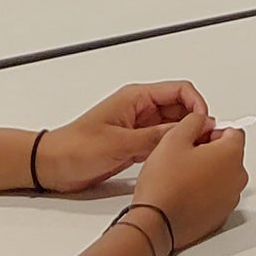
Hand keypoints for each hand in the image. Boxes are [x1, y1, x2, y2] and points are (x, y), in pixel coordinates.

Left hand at [36, 82, 209, 192]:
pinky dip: (172, 148)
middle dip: (195, 121)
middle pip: (180, 107)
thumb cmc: (74, 148)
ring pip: (173, 126)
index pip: (179, 90)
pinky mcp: (135, 143)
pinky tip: (176, 160)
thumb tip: (184, 132)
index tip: (204, 123)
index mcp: (136, 98)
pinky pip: (162, 141)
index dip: (197, 104)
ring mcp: (138, 126)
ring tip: (193, 151)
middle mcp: (140, 109)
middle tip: (204, 140)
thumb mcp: (119, 144)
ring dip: (184, 136)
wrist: (52, 165)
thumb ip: (154, 138)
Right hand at [130, 116, 247, 250]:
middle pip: (229, 154)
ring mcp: (230, 199)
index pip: (233, 131)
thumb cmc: (164, 186)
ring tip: (180, 176)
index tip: (196, 136)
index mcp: (231, 155)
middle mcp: (237, 178)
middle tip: (183, 156)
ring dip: (207, 172)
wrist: (155, 224)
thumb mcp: (174, 138)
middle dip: (209, 151)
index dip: (212, 130)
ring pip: (222, 175)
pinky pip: (216, 196)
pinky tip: (183, 193)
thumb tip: (203, 120)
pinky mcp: (220, 216)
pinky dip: (204, 192)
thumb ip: (194, 121)